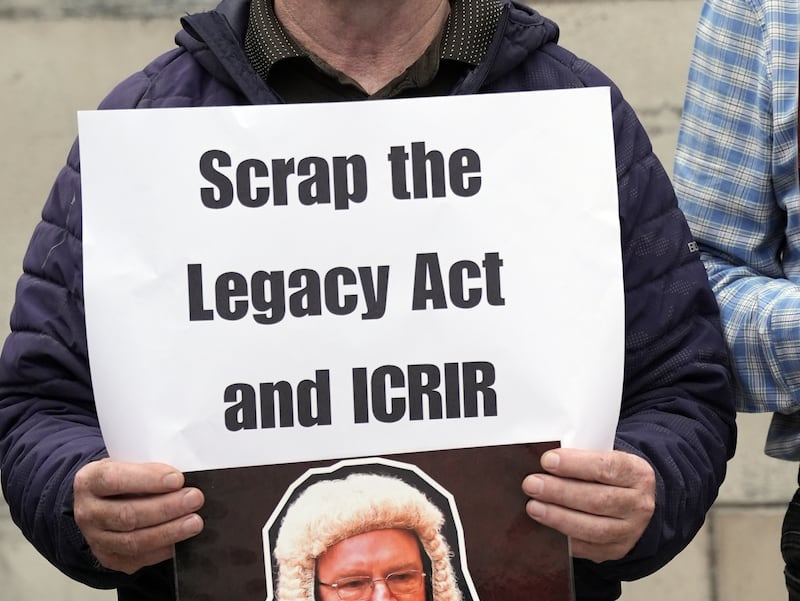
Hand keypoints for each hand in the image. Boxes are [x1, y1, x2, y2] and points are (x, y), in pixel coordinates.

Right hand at [73, 458, 204, 573]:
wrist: (104, 501)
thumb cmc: (124, 478)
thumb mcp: (129, 462)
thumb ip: (149, 468)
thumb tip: (182, 478)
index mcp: (90, 481)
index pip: (115, 479)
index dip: (147, 480)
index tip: (177, 479)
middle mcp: (88, 512)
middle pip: (127, 514)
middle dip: (166, 508)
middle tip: (194, 499)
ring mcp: (96, 539)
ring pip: (133, 541)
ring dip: (168, 532)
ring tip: (194, 522)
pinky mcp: (109, 558)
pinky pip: (138, 558)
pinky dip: (163, 549)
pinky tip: (182, 541)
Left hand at [521, 448, 654, 562]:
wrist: (629, 500)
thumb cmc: (607, 475)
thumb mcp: (602, 457)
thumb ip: (579, 457)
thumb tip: (546, 462)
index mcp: (637, 473)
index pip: (607, 467)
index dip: (575, 464)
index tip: (547, 460)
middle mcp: (638, 504)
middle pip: (598, 500)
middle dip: (560, 492)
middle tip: (532, 484)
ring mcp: (630, 531)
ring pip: (594, 529)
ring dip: (559, 517)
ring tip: (534, 507)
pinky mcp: (616, 550)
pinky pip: (588, 549)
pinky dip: (564, 540)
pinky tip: (545, 529)